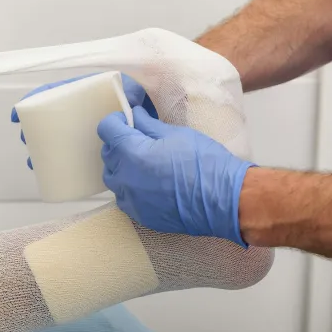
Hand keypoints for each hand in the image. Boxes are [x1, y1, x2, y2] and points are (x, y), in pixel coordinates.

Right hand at [11, 73, 156, 168]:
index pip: (58, 93)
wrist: (162, 129)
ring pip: (60, 138)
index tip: (19, 114)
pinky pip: (73, 156)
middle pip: (54, 118)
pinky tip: (50, 172)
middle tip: (25, 140)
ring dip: (43, 147)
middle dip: (35, 128)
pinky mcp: (98, 149)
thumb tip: (115, 115)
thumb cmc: (147, 106)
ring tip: (33, 160)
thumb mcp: (134, 94)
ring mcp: (91, 132)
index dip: (36, 101)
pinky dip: (60, 163)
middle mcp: (87, 112)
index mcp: (91, 93)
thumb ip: (127, 95)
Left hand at [97, 106, 254, 246]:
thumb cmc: (204, 164)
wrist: (224, 201)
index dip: (117, 120)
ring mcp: (130, 199)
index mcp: (132, 153)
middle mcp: (125, 178)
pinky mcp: (139, 215)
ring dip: (122, 165)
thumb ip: (148, 124)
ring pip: (113, 177)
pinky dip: (130, 186)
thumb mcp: (176, 134)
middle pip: (108, 154)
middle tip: (139, 137)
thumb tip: (135, 116)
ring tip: (143, 160)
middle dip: (119, 142)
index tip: (127, 119)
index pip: (107, 129)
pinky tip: (148, 181)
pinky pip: (124, 197)